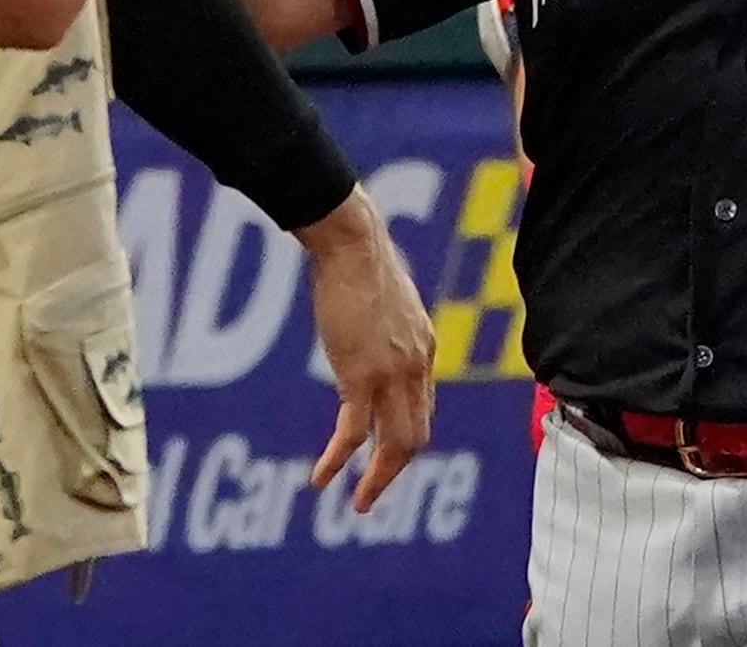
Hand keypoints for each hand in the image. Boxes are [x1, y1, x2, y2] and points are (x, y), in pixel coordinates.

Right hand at [297, 188, 434, 511]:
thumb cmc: (359, 258)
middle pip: (416, 435)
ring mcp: (392, 374)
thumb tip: (368, 321)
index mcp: (423, 347)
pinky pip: (354, 433)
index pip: (422, 406)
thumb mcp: (384, 297)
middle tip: (372, 491)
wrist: (352, 243)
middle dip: (395, 470)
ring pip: (395, 445)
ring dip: (376, 480)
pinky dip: (340, 460)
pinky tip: (322, 477)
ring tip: (358, 503)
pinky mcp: (361, 376)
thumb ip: (384, 323)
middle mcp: (415, 366)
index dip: (403, 434)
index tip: (383, 452)